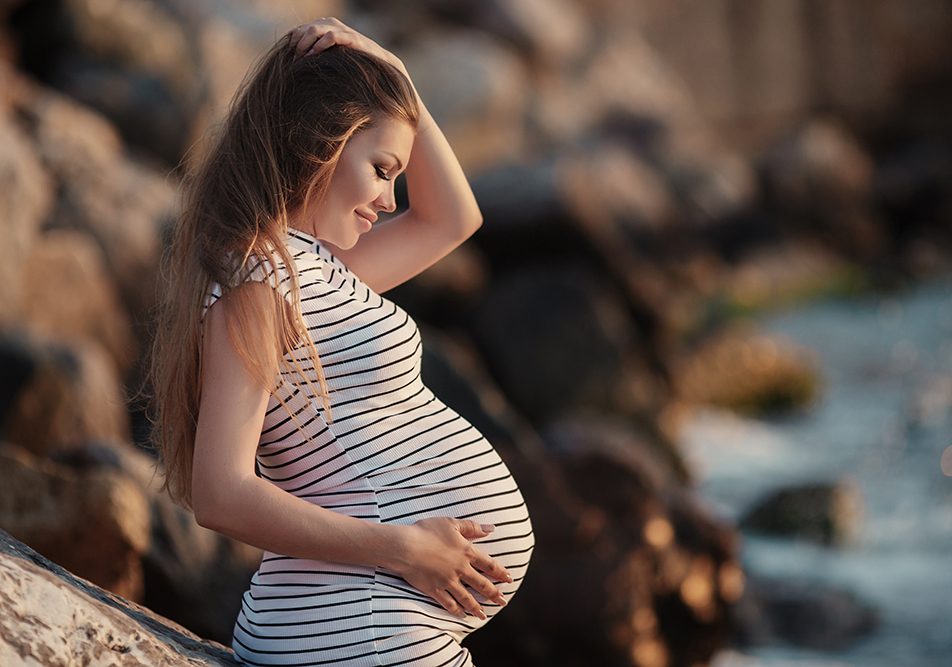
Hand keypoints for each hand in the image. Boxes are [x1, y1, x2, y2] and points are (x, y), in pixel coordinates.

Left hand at [287, 17, 408, 76]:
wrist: (380, 67)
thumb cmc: (353, 66)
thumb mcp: (331, 59)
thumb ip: (316, 56)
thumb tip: (296, 65)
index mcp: (325, 27)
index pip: (300, 29)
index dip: (293, 42)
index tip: (291, 58)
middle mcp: (332, 24)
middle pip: (304, 28)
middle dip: (297, 44)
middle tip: (295, 60)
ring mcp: (342, 30)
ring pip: (314, 29)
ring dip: (305, 44)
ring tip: (303, 59)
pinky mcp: (351, 38)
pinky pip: (330, 36)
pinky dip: (319, 45)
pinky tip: (314, 57)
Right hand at [388, 517, 511, 619]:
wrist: (405, 547)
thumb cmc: (426, 531)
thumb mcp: (451, 523)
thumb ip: (472, 527)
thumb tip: (491, 529)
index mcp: (466, 551)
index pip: (489, 564)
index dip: (500, 573)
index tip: (509, 580)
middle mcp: (460, 569)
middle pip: (481, 584)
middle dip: (494, 594)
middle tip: (503, 602)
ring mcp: (447, 581)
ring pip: (467, 598)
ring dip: (477, 607)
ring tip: (484, 615)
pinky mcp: (434, 590)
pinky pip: (448, 603)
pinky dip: (456, 611)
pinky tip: (462, 615)